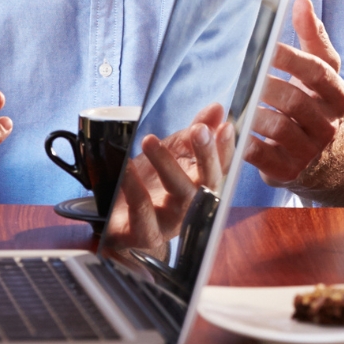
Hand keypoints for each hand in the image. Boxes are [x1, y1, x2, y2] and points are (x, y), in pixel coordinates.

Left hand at [107, 104, 229, 254]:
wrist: (117, 220)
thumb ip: (192, 134)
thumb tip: (218, 109)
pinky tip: (127, 167)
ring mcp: (171, 223)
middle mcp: (192, 206)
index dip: (226, 148)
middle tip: (200, 130)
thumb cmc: (148, 186)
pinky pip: (143, 212)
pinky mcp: (145, 233)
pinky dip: (135, 188)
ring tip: (150, 140)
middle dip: (207, 155)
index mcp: (201, 186)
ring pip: (181, 196)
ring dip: (167, 165)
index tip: (226, 126)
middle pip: (209, 183)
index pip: (222, 167)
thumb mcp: (171, 154)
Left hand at [245, 0, 343, 187]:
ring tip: (236, 97)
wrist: (322, 157)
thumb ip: (312, 37)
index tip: (266, 46)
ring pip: (277, 126)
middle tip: (244, 73)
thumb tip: (302, 2)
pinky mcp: (287, 170)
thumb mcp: (322, 71)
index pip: (317, 72)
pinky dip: (242, 137)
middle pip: (294, 100)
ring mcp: (309, 151)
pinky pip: (260, 153)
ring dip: (252, 109)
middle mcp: (329, 125)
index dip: (292, 58)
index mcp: (339, 96)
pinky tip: (230, 124)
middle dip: (266, 84)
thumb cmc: (314, 102)